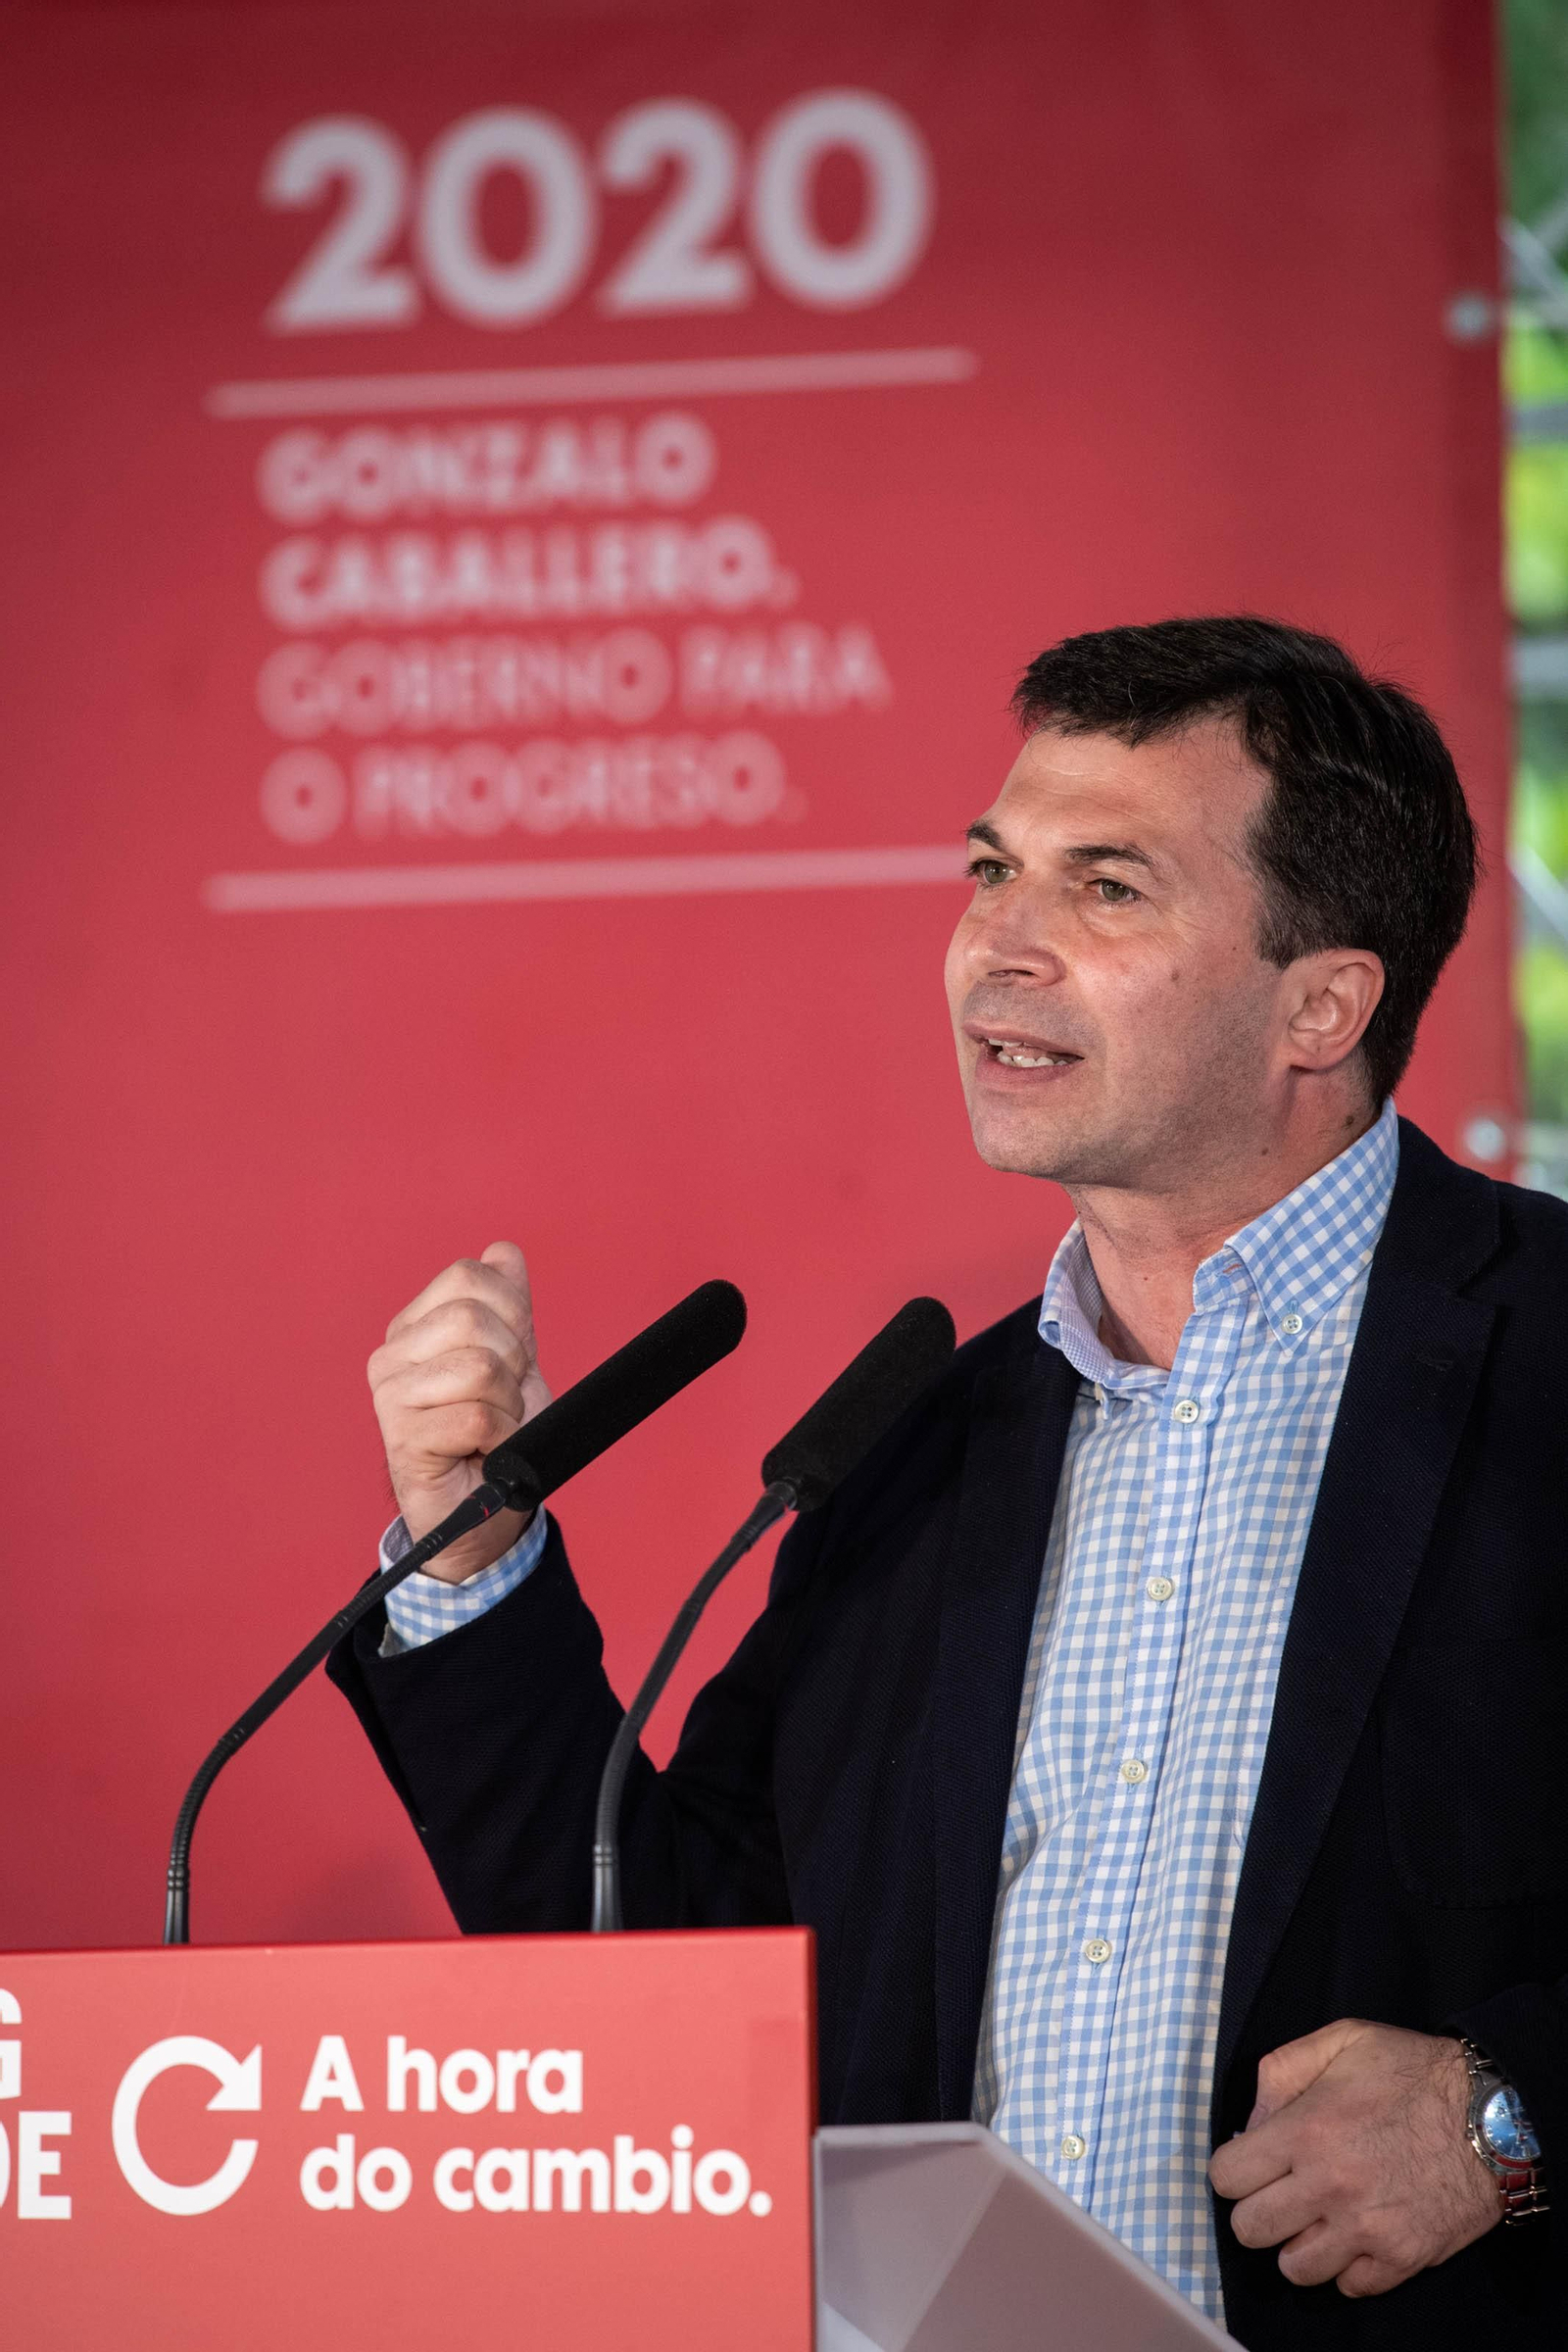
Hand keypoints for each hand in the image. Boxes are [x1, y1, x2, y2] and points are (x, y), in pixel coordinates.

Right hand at [367, 1241, 551, 1583]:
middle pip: (473, 1318)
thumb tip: (502, 1251)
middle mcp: (391, 1355)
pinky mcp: (401, 1439)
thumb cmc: (495, 1433)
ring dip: (508, 1405)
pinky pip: (478, 1419)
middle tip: (502, 1399)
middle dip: (513, 1361)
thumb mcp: (514, 1358)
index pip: (470, 1276)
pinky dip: (501, 1438)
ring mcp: (390, 1397)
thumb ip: (508, 1304)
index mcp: (413, 1326)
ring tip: (492, 1427)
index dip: (513, 1314)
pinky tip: (484, 1453)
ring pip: (479, 1368)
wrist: (485, 1510)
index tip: (512, 1359)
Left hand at [1208, 2021, 1500, 2297]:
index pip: (1227, 2177)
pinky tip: (1358, 2232)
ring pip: (1295, 2268)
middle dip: (1257, 2209)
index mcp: (1305, 2131)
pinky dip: (1347, 2265)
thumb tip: (1249, 2125)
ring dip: (1299, 2243)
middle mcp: (1329, 2187)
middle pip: (1250, 2230)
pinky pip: (1349, 2285)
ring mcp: (1366, 2230)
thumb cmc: (1413, 2071)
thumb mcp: (1341, 2040)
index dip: (1233, 2167)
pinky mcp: (1402, 2258)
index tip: (1252, 2162)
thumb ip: (1280, 2073)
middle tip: (1283, 2191)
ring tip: (1319, 2216)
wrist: (1492, 2114)